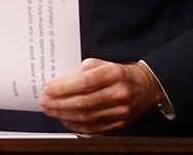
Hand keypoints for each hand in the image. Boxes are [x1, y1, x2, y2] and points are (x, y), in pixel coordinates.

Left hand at [39, 58, 160, 133]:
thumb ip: (87, 68)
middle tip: (44, 101)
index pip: (85, 83)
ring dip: (63, 115)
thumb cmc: (122, 75)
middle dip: (59, 103)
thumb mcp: (107, 63)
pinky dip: (75, 125)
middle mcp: (119, 94)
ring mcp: (120, 112)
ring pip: (86, 118)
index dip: (64, 87)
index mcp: (115, 75)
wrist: (148, 88)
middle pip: (83, 103)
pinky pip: (92, 128)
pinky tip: (64, 119)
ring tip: (50, 110)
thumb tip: (66, 79)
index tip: (48, 88)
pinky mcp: (118, 125)